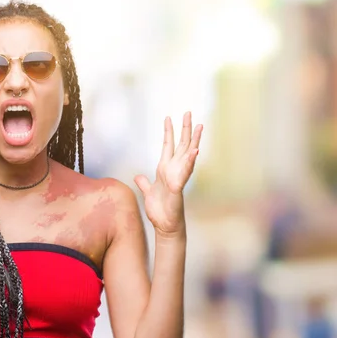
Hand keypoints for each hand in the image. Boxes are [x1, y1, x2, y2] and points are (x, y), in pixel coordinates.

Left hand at [134, 112, 202, 235]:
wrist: (164, 226)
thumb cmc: (160, 210)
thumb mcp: (148, 192)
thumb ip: (144, 183)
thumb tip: (138, 176)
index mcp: (165, 169)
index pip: (168, 146)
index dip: (168, 132)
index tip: (168, 117)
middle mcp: (174, 170)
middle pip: (182, 145)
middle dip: (185, 129)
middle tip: (188, 112)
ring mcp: (178, 177)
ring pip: (188, 155)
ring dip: (194, 141)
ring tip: (200, 126)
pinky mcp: (178, 187)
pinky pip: (185, 173)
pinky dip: (189, 162)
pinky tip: (195, 152)